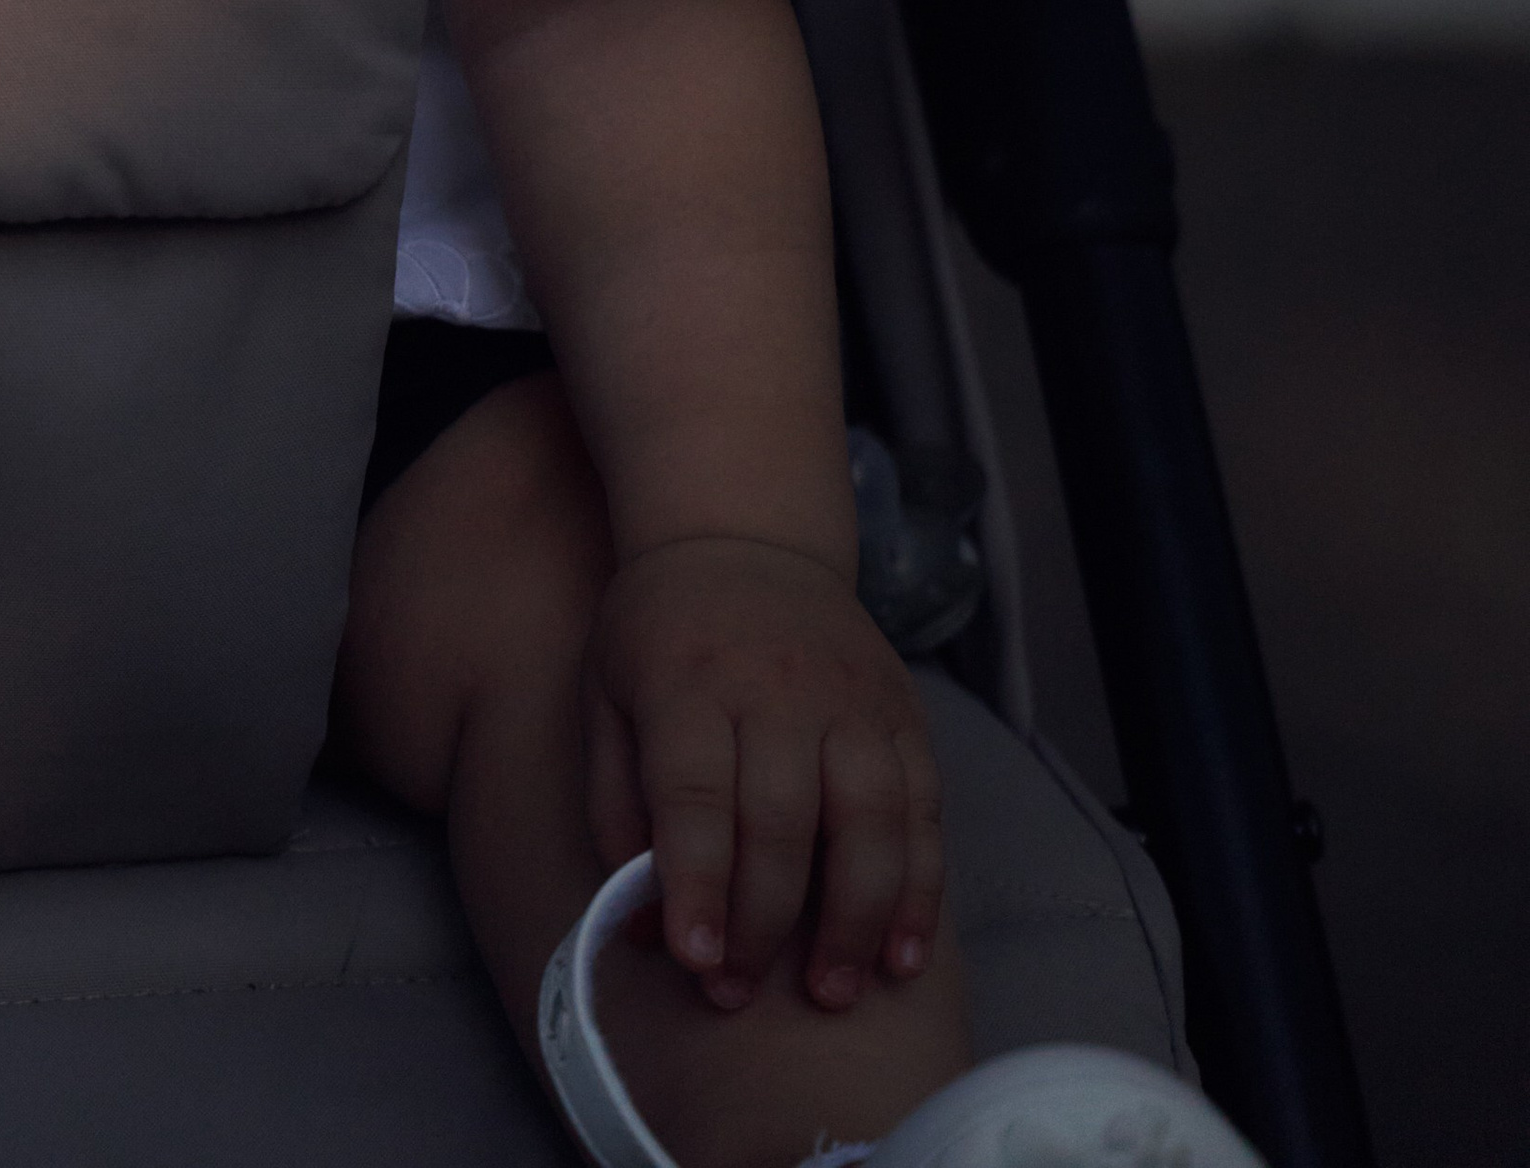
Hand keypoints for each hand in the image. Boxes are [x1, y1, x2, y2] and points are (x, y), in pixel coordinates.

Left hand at [585, 531, 943, 1013]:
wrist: (739, 533)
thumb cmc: (658, 634)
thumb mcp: (606, 695)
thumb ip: (616, 806)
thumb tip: (637, 922)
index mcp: (689, 680)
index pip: (697, 793)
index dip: (698, 884)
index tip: (695, 962)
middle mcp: (777, 687)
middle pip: (783, 819)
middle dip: (764, 922)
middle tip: (739, 996)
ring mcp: (851, 697)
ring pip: (869, 819)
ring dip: (855, 918)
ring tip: (831, 993)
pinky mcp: (903, 711)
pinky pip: (924, 809)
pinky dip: (920, 889)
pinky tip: (901, 955)